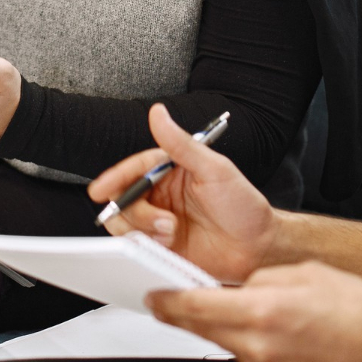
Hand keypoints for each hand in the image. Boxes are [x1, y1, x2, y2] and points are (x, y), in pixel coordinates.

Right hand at [88, 104, 276, 283]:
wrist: (259, 247)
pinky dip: (146, 247)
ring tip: (171, 232)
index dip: (115, 178)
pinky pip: (138, 247)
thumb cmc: (243, 206)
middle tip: (161, 220)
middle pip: (124, 198)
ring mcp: (160, 223)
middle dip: (134, 210)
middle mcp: (162, 196)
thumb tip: (158, 112)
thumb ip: (181, 143)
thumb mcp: (214, 169)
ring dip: (143, 229)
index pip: (135, 170)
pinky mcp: (161, 248)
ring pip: (126, 224)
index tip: (101, 189)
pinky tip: (168, 245)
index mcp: (170, 172)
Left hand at [149, 261, 361, 361]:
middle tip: (191, 303)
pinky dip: (264, 351)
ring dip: (237, 332)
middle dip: (197, 316)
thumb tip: (237, 287)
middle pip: (209, 332)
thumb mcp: (304, 272)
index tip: (153, 298)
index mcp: (264, 310)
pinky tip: (291, 339)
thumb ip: (261, 278)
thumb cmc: (361, 307)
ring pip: (235, 349)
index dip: (167, 304)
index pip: (196, 309)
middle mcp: (263, 347)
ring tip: (273, 316)